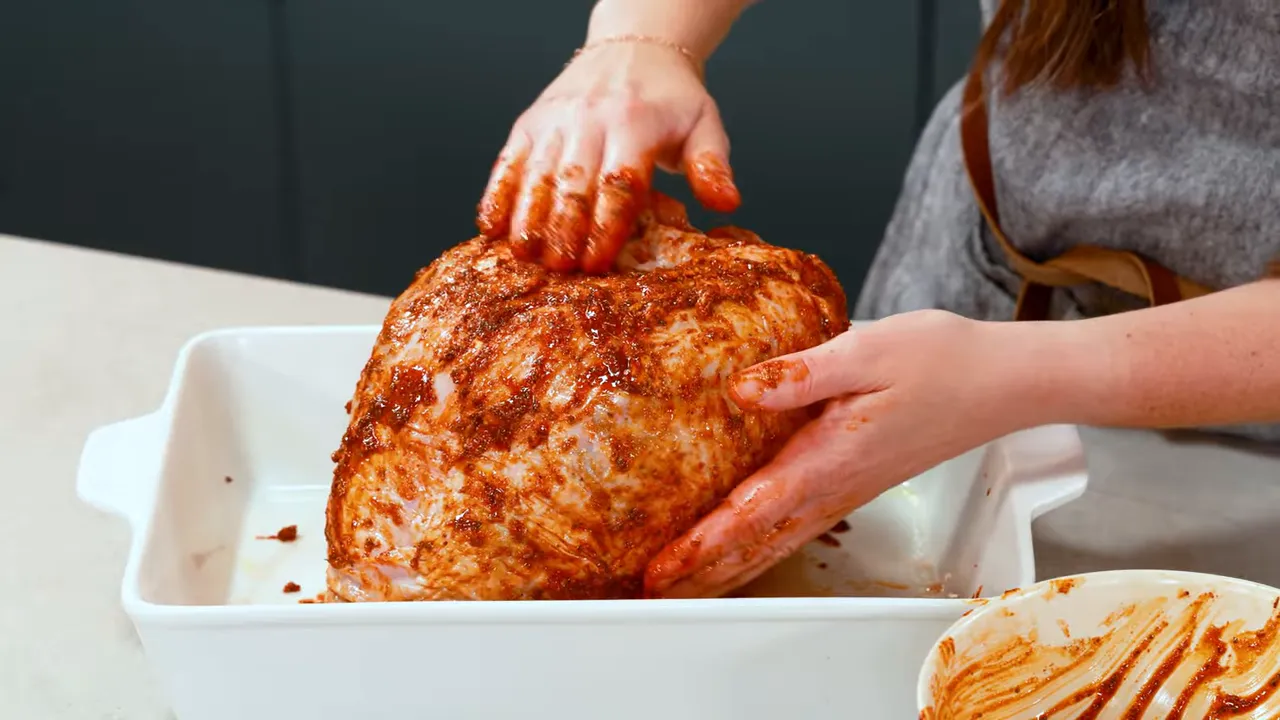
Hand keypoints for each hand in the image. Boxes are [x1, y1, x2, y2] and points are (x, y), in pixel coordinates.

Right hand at [475, 41, 739, 273]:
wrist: (634, 50)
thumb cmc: (670, 100)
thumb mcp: (704, 125)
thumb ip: (712, 166)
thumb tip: (726, 202)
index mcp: (635, 121)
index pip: (619, 181)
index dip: (606, 226)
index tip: (599, 263)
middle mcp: (590, 118)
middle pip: (573, 182)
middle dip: (565, 229)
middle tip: (561, 270)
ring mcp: (554, 120)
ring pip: (536, 174)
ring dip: (528, 218)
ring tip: (526, 255)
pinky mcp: (528, 123)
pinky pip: (507, 162)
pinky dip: (497, 195)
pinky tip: (492, 229)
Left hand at [644, 310, 1038, 598]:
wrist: (1000, 380)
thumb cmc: (940, 360)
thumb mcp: (865, 350)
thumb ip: (800, 374)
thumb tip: (738, 390)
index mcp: (827, 457)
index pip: (751, 511)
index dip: (703, 542)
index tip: (663, 566)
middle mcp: (834, 485)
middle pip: (757, 542)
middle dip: (704, 569)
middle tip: (656, 588)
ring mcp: (846, 489)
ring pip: (776, 541)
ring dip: (730, 566)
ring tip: (687, 582)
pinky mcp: (855, 480)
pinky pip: (797, 526)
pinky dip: (762, 546)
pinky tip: (748, 546)